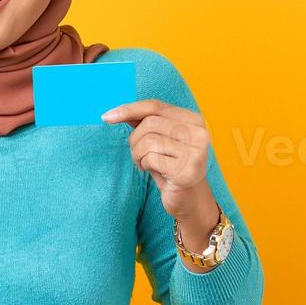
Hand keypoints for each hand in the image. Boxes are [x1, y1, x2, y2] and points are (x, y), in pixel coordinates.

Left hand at [102, 98, 219, 232]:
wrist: (188, 198)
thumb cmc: (171, 166)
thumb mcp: (160, 139)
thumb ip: (144, 122)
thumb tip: (117, 112)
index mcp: (193, 120)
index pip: (155, 106)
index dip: (129, 109)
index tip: (107, 117)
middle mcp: (198, 133)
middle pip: (149, 123)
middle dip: (134, 140)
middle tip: (137, 155)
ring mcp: (195, 152)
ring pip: (148, 141)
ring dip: (137, 154)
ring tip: (144, 163)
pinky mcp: (186, 171)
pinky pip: (151, 159)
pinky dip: (144, 165)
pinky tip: (152, 171)